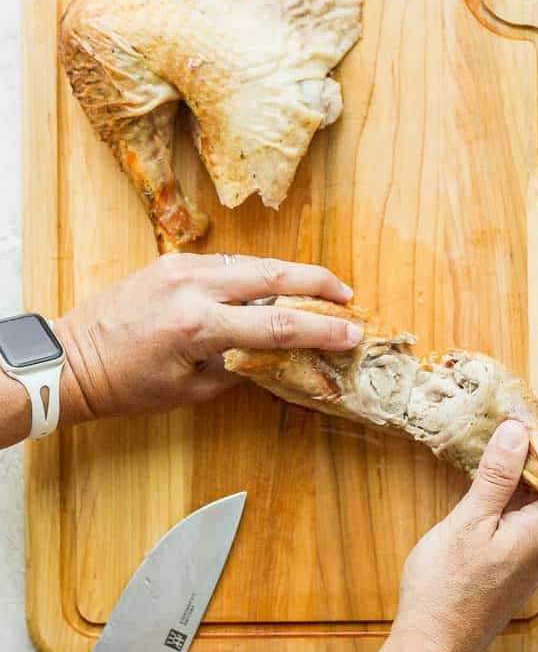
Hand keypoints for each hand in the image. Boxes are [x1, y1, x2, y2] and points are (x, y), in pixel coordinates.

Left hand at [55, 253, 361, 422]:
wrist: (71, 360)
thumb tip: (280, 354)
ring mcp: (181, 268)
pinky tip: (273, 285)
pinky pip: (227, 263)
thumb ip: (240, 366)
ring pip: (253, 263)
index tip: (352, 333)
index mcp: (198, 326)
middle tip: (347, 295)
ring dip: (291, 275)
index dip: (322, 330)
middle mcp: (192, 287)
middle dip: (317, 283)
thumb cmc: (127, 385)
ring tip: (320, 289)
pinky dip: (257, 273)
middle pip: (273, 276)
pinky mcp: (172, 261)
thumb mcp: (192, 389)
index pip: (277, 326)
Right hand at [387, 416, 537, 651]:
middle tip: (523, 423)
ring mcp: (534, 558)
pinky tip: (494, 481)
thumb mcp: (469, 522)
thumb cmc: (447, 590)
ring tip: (507, 442)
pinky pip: (529, 519)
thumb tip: (517, 432)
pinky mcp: (517, 565)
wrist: (433, 647)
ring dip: (532, 472)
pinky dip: (518, 493)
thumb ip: (497, 476)